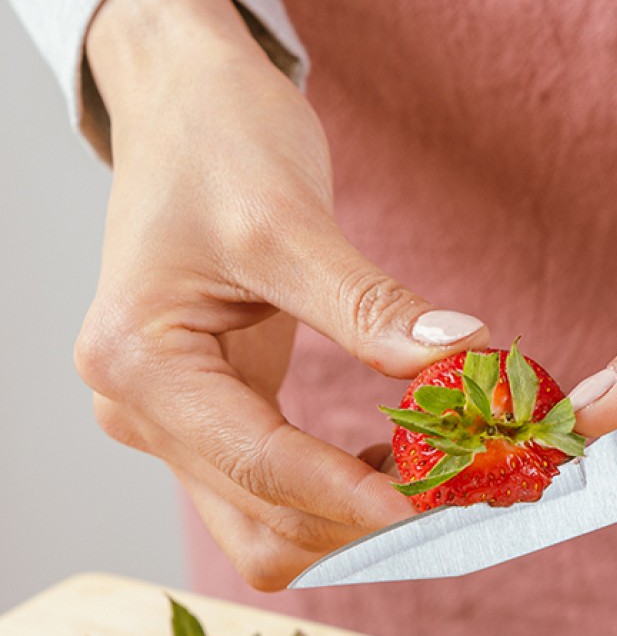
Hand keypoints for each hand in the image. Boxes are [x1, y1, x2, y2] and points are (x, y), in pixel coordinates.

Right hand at [76, 0, 488, 588]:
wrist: (184, 108)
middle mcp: (143, 412)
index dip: (350, 495)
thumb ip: (369, 307)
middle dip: (357, 525)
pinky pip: (274, 493)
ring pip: (267, 527)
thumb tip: (459, 358)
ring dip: (350, 524)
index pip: (258, 463)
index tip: (432, 504)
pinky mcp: (210, 418)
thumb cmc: (215, 144)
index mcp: (139, 363)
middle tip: (450, 499)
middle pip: (260, 525)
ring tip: (429, 485)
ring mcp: (173, 423)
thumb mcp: (287, 220)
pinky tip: (392, 466)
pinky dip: (336, 497)